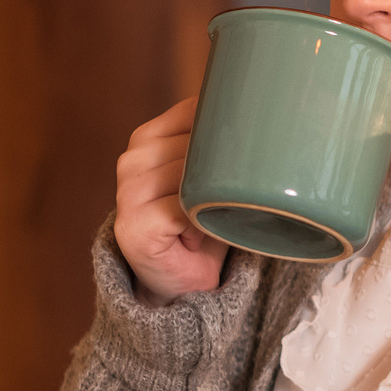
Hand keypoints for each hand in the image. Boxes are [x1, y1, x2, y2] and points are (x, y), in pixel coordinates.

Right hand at [113, 97, 229, 306]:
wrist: (181, 280)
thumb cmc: (203, 222)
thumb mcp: (213, 174)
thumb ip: (221, 142)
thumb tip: (262, 110)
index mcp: (146, 138)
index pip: (194, 113)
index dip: (227, 133)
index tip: (245, 154)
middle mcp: (131, 160)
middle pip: (197, 147)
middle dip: (223, 173)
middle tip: (228, 199)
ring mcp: (128, 192)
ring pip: (192, 177)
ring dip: (213, 201)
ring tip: (209, 218)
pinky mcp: (135, 223)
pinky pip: (186, 208)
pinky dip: (203, 223)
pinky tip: (199, 233)